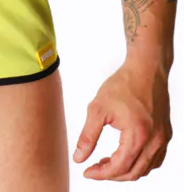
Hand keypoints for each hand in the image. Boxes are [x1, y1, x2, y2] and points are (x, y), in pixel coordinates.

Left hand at [73, 60, 171, 180]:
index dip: (101, 174)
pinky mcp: (165, 134)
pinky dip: (139, 163)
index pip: (119, 167)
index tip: (87, 172)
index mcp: (138, 136)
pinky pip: (154, 159)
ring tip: (106, 162)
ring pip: (145, 169)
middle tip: (94, 168)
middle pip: (133, 173)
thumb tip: (78, 158)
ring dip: (125, 170)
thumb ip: (87, 136)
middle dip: (111, 175)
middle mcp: (155, 141)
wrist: (145, 68)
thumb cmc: (122, 85)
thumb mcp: (98, 109)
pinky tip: (124, 155)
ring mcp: (162, 139)